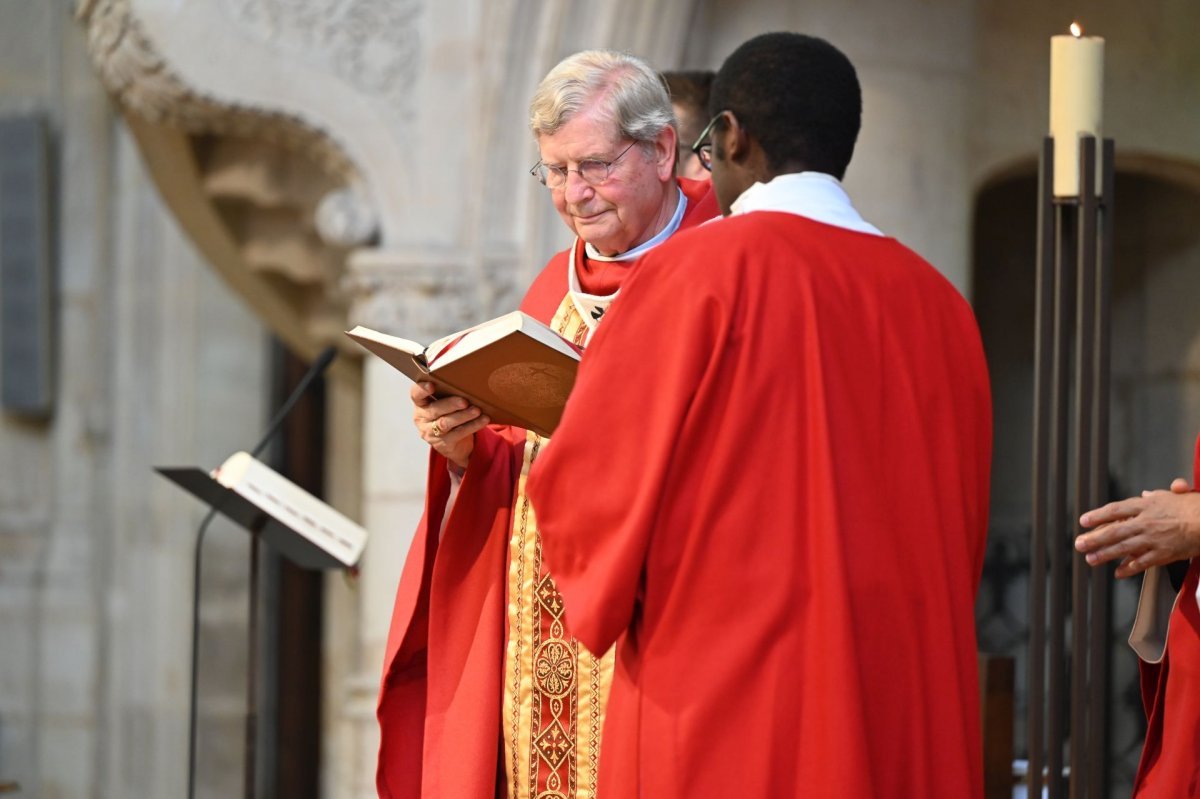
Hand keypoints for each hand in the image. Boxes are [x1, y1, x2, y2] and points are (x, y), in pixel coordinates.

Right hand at [411, 382, 488, 470]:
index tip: (432, 385)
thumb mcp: (446, 405)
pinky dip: (472, 425)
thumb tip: (469, 383)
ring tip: (477, 410)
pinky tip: (483, 419)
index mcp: (421, 404)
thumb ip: (449, 394)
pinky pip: (458, 433)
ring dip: (463, 416)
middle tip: (464, 401)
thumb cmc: (450, 415)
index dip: (422, 389)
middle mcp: (422, 419)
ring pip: (446, 423)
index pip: (416, 395)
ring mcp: (431, 433)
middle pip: (434, 410)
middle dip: (450, 404)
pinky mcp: (443, 444)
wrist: (455, 444)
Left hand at [1075, 479, 1199, 577]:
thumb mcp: (1172, 496)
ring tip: (1090, 559)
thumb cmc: (1194, 507)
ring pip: (1124, 548)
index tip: (1084, 521)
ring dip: (1105, 554)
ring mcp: (1153, 539)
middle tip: (1079, 544)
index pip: (1115, 510)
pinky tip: (1118, 573)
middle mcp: (1146, 522)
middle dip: (1094, 539)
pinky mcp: (1164, 554)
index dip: (1098, 515)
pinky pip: (1142, 563)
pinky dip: (1129, 568)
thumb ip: (1155, 496)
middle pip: (1114, 531)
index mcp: (1146, 505)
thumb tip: (1144, 495)